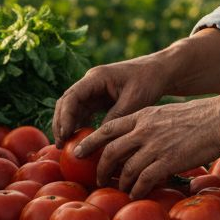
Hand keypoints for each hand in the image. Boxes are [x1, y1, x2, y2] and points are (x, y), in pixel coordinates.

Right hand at [52, 55, 169, 146]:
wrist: (159, 72)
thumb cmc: (148, 81)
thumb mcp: (133, 101)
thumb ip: (115, 118)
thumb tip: (98, 139)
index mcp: (96, 78)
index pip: (72, 96)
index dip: (65, 116)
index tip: (65, 135)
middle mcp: (90, 83)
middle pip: (66, 102)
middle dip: (60, 123)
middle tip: (60, 145)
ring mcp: (93, 91)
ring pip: (72, 109)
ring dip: (68, 126)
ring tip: (66, 147)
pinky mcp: (99, 99)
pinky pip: (83, 113)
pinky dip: (79, 126)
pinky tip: (80, 141)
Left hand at [77, 97, 219, 197]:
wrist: (219, 119)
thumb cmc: (196, 118)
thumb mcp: (164, 113)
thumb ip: (148, 125)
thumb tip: (137, 139)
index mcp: (142, 115)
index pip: (107, 128)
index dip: (90, 141)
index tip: (77, 151)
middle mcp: (144, 129)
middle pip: (111, 150)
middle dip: (101, 168)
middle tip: (98, 179)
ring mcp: (155, 145)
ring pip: (126, 168)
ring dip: (121, 183)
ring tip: (120, 190)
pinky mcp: (167, 160)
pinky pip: (144, 180)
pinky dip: (137, 190)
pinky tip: (136, 195)